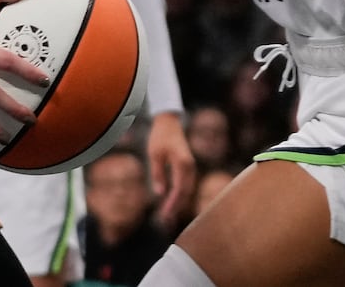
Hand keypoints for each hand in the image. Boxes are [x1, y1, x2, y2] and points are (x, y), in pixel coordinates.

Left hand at [146, 111, 196, 227]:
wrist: (169, 122)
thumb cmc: (159, 136)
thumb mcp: (154, 154)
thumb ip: (158, 174)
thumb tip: (160, 194)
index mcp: (182, 163)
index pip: (179, 189)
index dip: (173, 204)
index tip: (165, 215)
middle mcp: (190, 167)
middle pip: (186, 193)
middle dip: (176, 208)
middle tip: (166, 222)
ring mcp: (191, 167)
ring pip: (187, 190)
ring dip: (179, 204)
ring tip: (168, 216)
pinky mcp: (188, 167)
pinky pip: (186, 185)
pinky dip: (180, 196)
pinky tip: (172, 203)